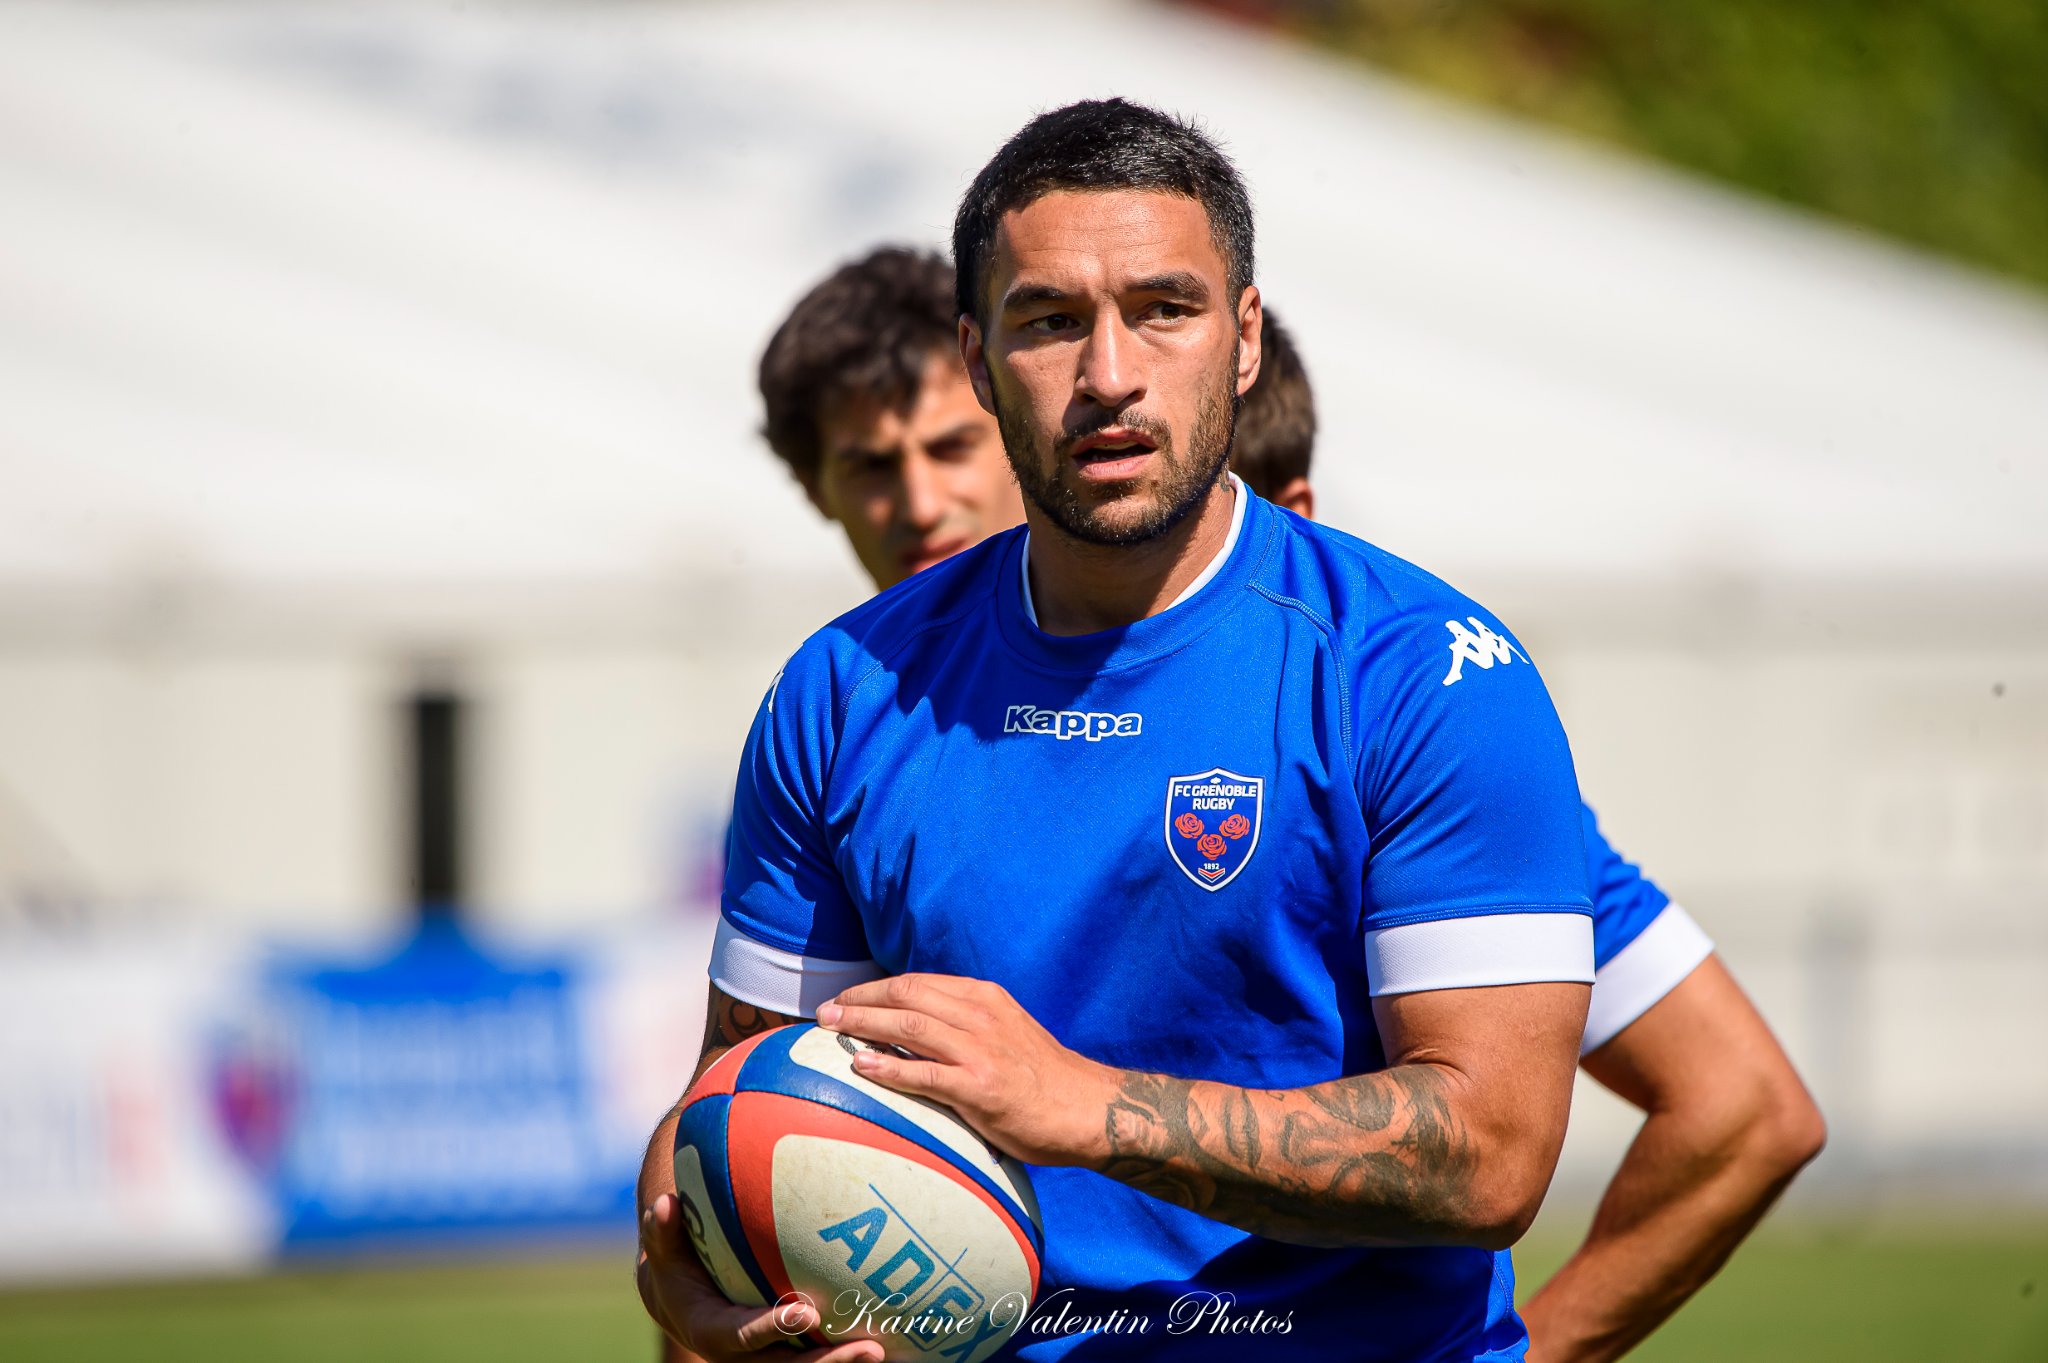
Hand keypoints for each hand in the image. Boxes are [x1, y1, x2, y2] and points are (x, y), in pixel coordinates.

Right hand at [637, 1192, 883, 1362]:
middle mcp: (745, 1355)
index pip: (744, 1336)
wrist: (682, 1306)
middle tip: (871, 1349)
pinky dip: (852, 1351)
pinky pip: (823, 1353)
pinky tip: (901, 1343)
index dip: (772, 1328)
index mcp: (713, 1332)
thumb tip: (664, 1203)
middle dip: (830, 1362)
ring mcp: (770, 1357)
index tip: (804, 1314)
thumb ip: (663, 1233)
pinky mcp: (789, 1353)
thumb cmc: (677, 1270)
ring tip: (894, 1353)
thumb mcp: (663, 1253)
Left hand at [816, 973, 1118, 1166]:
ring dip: (863, 1025)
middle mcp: (981, 1016)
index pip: (918, 982)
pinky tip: (861, 1067)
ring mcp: (981, 1051)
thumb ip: (966, 1024)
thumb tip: (915, 1028)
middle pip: (906, 996)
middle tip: (826, 1012)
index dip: (876, 988)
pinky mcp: (981, 1088)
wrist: (1088, 1108)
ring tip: (831, 1029)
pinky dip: (888, 1068)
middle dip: (860, 1001)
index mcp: (985, 998)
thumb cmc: (1042, 1077)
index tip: (848, 999)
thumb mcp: (1006, 1030)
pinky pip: (924, 1074)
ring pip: (909, 1027)